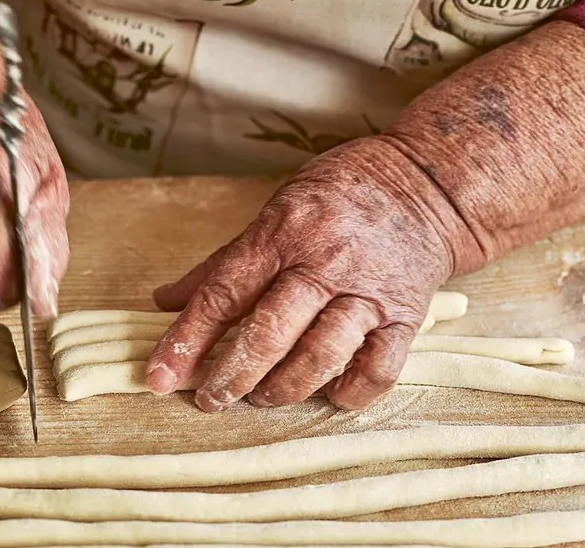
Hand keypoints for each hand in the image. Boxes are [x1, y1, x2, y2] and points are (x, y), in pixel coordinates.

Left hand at [145, 137, 469, 410]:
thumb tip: (165, 301)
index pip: (223, 293)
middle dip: (232, 375)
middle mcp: (325, 261)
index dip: (187, 340)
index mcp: (283, 231)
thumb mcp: (275, 210)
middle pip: (270, 332)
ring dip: (284, 388)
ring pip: (321, 356)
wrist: (425, 184)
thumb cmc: (338, 196)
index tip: (159, 377)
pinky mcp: (407, 316)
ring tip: (263, 396)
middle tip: (212, 399)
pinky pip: (378, 369)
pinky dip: (349, 392)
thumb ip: (223, 262)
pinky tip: (328, 394)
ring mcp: (369, 291)